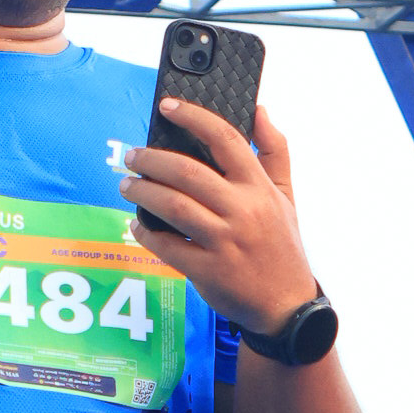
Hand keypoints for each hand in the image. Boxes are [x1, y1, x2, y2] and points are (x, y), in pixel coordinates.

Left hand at [118, 101, 315, 342]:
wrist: (285, 305)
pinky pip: (167, 246)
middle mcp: (242, 211)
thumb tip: (259, 110)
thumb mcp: (286, 195)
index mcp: (259, 187)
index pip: (225, 139)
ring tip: (127, 185)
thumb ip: (274, 151)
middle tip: (132, 155)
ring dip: (143, 192)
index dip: (193, 117)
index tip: (167, 107)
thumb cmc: (281, 244)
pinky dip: (146, 233)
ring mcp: (224, 242)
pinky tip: (137, 225)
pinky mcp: (208, 270)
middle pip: (188, 172)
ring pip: (173, 206)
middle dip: (152, 159)